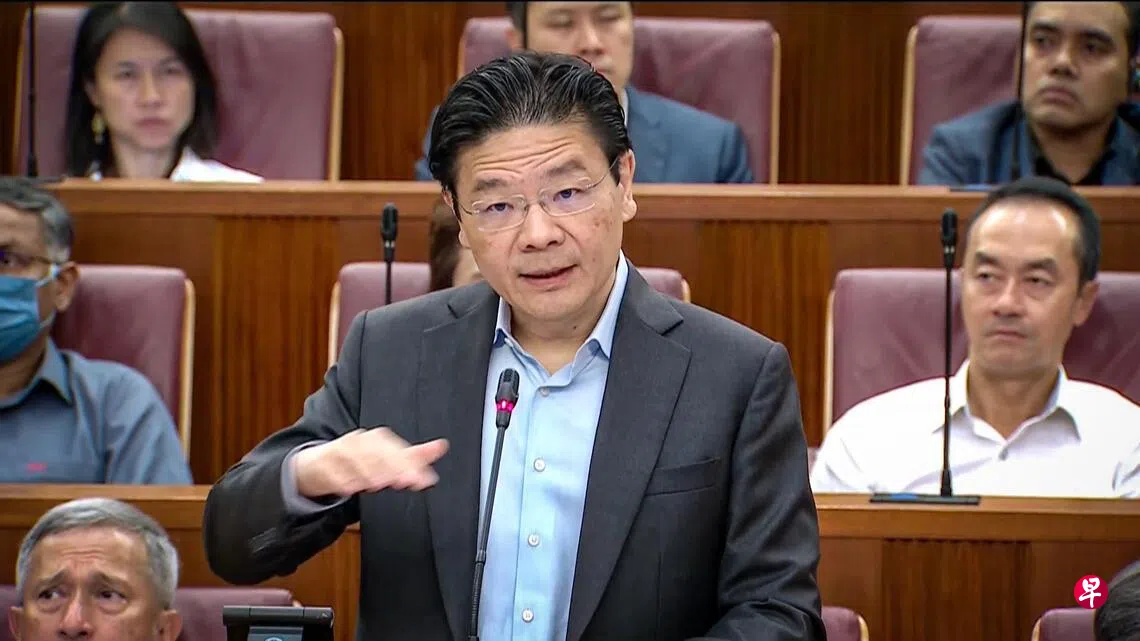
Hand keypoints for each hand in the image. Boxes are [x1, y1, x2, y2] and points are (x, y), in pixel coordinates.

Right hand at [292, 428, 448, 498]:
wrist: (316, 465)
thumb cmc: (358, 461)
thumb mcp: (388, 457)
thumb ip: (415, 455)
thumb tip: (442, 446)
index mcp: (376, 439)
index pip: (395, 449)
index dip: (407, 464)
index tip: (419, 479)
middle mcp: (358, 442)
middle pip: (377, 454)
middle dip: (391, 468)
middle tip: (403, 482)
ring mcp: (339, 452)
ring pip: (355, 460)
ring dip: (367, 472)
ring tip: (378, 484)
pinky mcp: (322, 465)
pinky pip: (333, 473)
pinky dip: (342, 481)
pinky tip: (350, 488)